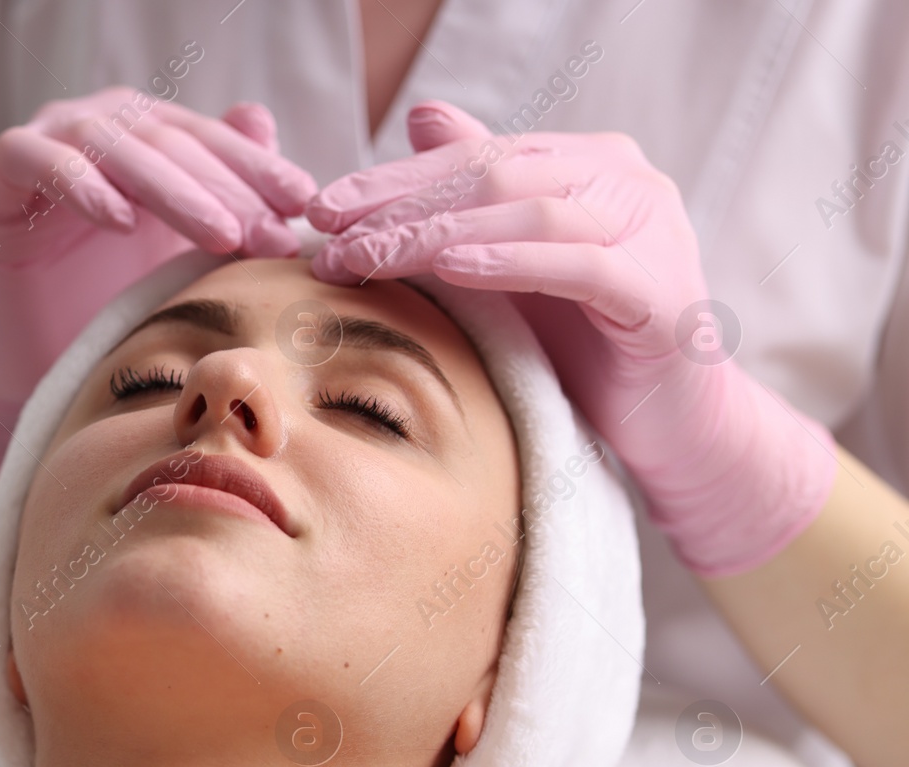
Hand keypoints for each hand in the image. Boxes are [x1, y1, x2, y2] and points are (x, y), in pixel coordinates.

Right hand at [0, 87, 317, 475]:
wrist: (30, 358)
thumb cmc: (108, 302)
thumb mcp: (179, 255)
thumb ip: (221, 193)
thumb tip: (261, 119)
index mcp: (145, 134)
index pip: (209, 140)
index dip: (257, 169)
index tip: (304, 205)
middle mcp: (97, 127)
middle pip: (167, 141)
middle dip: (223, 189)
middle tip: (268, 235)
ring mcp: (44, 145)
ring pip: (111, 144)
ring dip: (169, 188)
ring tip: (216, 235)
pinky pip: (36, 162)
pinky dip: (79, 184)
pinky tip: (121, 220)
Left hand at [303, 100, 836, 577]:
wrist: (670, 423)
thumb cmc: (586, 343)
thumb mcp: (516, 266)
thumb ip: (476, 197)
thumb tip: (420, 118)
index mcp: (592, 164)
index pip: (477, 157)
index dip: (395, 177)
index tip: (323, 208)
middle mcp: (630, 183)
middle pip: (496, 176)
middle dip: (403, 204)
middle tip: (330, 235)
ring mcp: (654, 233)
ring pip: (530, 211)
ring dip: (436, 233)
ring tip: (366, 258)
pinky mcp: (661, 294)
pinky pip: (579, 265)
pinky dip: (510, 260)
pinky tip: (451, 269)